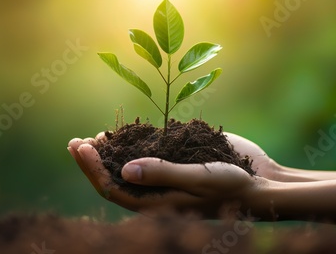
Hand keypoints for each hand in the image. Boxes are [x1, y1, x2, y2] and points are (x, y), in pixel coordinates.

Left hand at [67, 132, 270, 218]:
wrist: (260, 182)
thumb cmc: (232, 185)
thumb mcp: (198, 179)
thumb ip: (163, 174)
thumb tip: (124, 170)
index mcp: (156, 202)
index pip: (113, 188)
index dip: (93, 169)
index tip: (80, 146)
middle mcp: (156, 190)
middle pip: (114, 178)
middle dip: (93, 161)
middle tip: (74, 142)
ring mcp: (165, 175)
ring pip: (127, 166)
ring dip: (109, 152)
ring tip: (91, 138)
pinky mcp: (176, 160)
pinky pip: (147, 154)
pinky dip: (132, 144)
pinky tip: (122, 133)